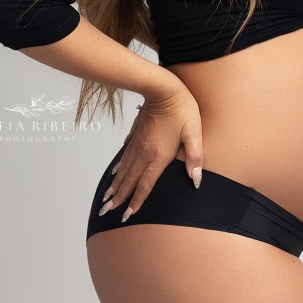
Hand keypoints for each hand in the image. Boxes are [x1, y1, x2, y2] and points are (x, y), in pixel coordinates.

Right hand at [100, 81, 203, 222]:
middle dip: (119, 197)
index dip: (137, 201)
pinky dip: (119, 165)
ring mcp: (138, 142)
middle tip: (106, 211)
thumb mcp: (194, 133)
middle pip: (130, 179)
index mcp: (158, 155)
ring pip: (124, 168)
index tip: (126, 215)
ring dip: (115, 184)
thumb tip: (196, 180)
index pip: (145, 184)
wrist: (163, 87)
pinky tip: (115, 170)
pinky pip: (125, 154)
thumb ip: (195, 158)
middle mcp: (144, 152)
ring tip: (106, 196)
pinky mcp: (137, 133)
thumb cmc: (182, 109)